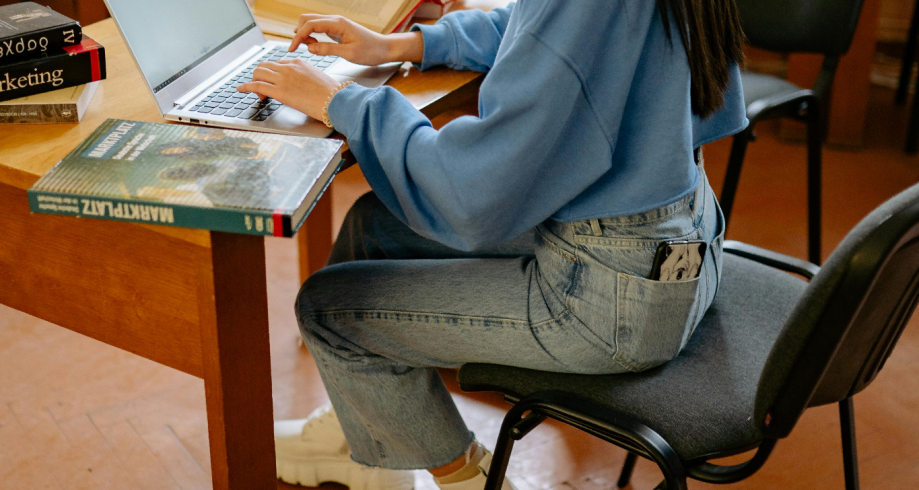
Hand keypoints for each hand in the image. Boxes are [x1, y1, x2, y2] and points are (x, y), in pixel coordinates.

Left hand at [236, 59, 339, 120]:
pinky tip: (241, 89)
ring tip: (259, 94)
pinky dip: (245, 87)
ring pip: (258, 73)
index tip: (273, 84)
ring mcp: (283, 78)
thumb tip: (299, 87)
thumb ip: (304, 78)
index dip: (272, 74)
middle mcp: (288, 67)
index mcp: (298, 62)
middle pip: (264, 66)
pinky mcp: (279, 90)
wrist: (335, 100)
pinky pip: (256, 85)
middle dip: (260, 77)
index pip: (277, 64)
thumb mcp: (317, 79)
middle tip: (263, 90)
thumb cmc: (331, 94)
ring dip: (254, 82)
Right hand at [290, 14, 423, 64]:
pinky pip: (318, 29)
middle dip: (299, 33)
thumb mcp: (350, 53)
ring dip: (305, 34)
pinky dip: (312, 36)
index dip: (298, 36)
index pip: (310, 25)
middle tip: (301, 49)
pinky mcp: (336, 30)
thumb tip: (310, 48)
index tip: (292, 49)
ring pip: (312, 23)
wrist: (384, 49)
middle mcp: (335, 20)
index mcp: (338, 23)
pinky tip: (315, 46)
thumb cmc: (371, 51)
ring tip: (311, 48)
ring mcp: (335, 24)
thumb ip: (329, 50)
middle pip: (307, 19)